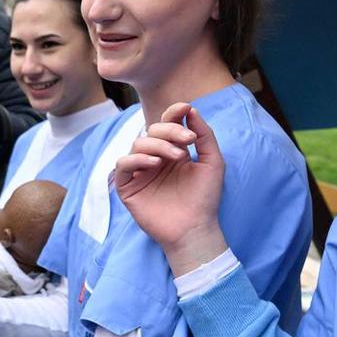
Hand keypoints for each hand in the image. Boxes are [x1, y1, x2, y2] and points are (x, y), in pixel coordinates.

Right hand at [114, 103, 228, 274]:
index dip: (173, 113)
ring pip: (138, 143)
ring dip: (158, 144)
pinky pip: (123, 164)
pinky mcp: (128, 187)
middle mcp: (155, 159)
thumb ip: (204, 135)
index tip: (186, 108)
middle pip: (152, 130)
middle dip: (170, 130)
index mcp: (173, 151)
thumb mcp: (212, 162)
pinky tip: (154, 163)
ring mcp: (140, 172)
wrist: (195, 228)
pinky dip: (137, 158)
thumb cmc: (205, 198)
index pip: (167, 124)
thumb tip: (190, 109)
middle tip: (187, 141)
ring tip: (177, 157)